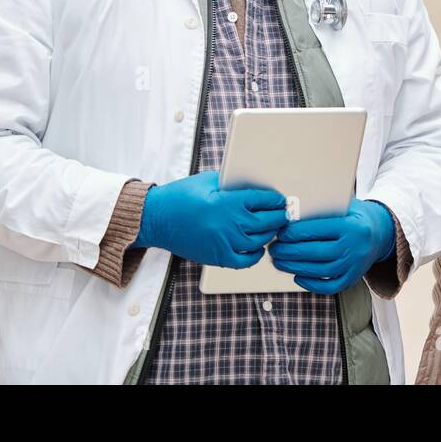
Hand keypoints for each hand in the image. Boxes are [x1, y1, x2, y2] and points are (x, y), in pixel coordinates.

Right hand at [131, 170, 287, 268]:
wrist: (156, 219)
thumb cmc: (179, 197)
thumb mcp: (207, 180)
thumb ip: (231, 182)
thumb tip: (250, 183)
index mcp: (230, 202)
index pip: (265, 201)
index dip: (276, 200)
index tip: (280, 200)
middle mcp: (231, 224)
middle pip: (269, 222)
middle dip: (279, 217)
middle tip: (283, 214)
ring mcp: (226, 243)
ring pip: (261, 241)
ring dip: (270, 234)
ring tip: (272, 227)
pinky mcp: (218, 257)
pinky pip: (246, 261)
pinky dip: (256, 255)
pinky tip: (257, 247)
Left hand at [268, 198, 395, 294]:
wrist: (381, 233)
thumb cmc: (356, 216)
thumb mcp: (343, 206)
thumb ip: (321, 210)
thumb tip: (290, 216)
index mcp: (351, 226)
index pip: (316, 230)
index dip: (293, 233)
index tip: (279, 232)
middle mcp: (354, 248)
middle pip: (315, 252)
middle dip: (289, 251)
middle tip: (273, 248)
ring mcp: (354, 266)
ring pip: (319, 270)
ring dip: (294, 267)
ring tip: (279, 261)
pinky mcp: (353, 278)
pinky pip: (329, 286)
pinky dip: (311, 283)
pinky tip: (297, 276)